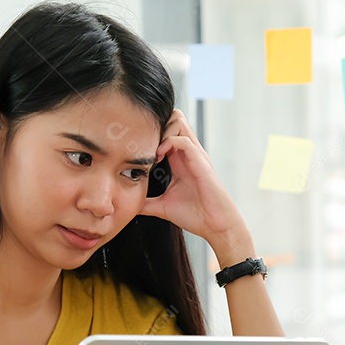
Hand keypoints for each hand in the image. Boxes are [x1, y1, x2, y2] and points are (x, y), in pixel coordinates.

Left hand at [140, 110, 255, 265]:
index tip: (137, 147)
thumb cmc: (195, 216)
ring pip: (179, 122)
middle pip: (174, 119)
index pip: (166, 131)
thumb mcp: (163, 207)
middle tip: (144, 144)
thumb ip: (147, 203)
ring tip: (152, 150)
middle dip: (156, 125)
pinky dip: (169, 143)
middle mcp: (188, 154)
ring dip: (162, 131)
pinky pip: (184, 141)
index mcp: (180, 160)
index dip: (151, 133)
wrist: (215, 226)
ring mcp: (195, 156)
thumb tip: (129, 207)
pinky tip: (159, 156)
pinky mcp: (201, 162)